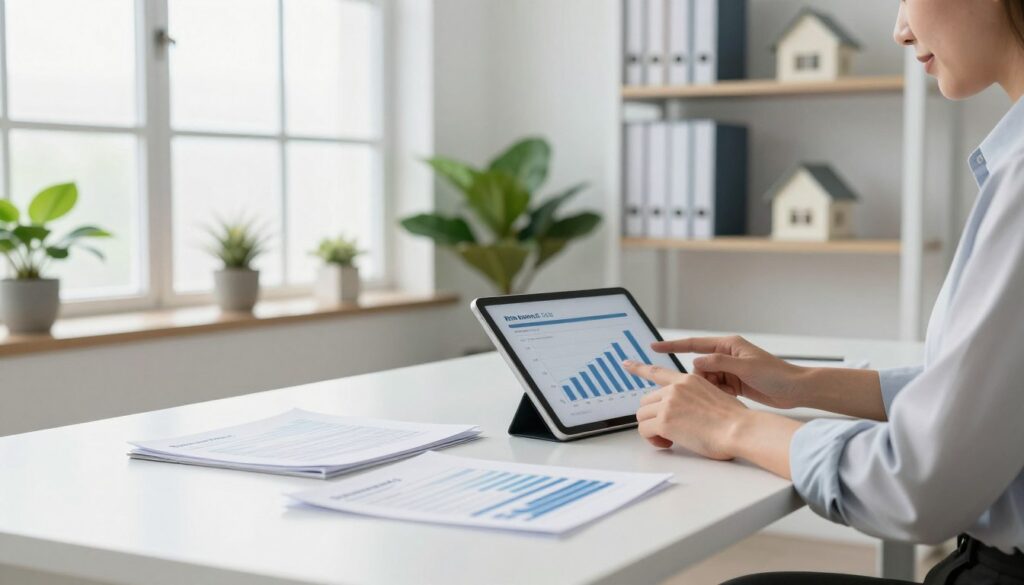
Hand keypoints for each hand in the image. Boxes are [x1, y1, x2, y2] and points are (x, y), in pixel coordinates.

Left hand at [623, 360, 749, 459]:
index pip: (657, 371)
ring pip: (642, 416)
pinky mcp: (664, 420)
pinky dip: (652, 440)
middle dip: (652, 417)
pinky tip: (668, 443)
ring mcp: (669, 403)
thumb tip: (684, 412)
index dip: (639, 368)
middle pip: (646, 402)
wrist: (740, 429)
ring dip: (652, 430)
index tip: (626, 364)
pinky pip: (644, 431)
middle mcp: (675, 388)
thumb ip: (693, 398)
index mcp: (688, 380)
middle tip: (667, 432)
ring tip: (669, 439)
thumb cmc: (733, 421)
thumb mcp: (713, 397)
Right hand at [651, 336, 806, 408]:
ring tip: (719, 396)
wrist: (797, 390)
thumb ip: (720, 363)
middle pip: (699, 366)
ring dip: (708, 389)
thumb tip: (695, 363)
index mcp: (728, 345)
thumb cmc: (777, 375)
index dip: (672, 346)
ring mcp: (730, 370)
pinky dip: (715, 394)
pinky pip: (715, 388)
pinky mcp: (734, 383)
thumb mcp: (746, 367)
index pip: (693, 344)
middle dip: (697, 379)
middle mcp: (727, 355)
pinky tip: (721, 400)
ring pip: (706, 379)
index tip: (653, 348)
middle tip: (703, 389)